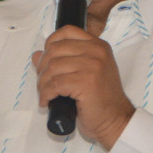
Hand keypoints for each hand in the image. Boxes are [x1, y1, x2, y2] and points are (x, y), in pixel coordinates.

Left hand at [32, 25, 134, 148]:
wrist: (115, 120)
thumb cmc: (101, 100)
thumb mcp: (85, 73)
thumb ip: (64, 61)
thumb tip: (36, 55)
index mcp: (98, 46)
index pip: (67, 31)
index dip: (50, 43)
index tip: (45, 60)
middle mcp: (97, 52)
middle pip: (55, 49)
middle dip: (42, 67)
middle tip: (43, 83)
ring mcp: (92, 66)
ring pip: (52, 67)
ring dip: (42, 83)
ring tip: (45, 94)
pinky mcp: (86, 82)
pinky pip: (55, 84)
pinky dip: (46, 94)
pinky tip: (47, 101)